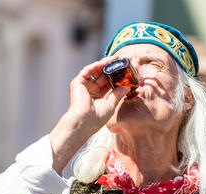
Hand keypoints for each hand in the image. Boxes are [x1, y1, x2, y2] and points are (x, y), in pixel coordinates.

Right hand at [50, 56, 128, 174]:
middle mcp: (91, 91)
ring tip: (116, 59)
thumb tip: (128, 86)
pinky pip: (88, 70)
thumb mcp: (111, 105)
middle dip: (112, 69)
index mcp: (98, 98)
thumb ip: (118, 94)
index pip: (108, 84)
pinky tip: (106, 62)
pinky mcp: (78, 82)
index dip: (117, 77)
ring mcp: (84, 86)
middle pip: (102, 76)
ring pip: (96, 71)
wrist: (83, 122)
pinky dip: (97, 65)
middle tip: (122, 61)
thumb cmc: (96, 118)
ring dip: (105, 64)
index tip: (126, 72)